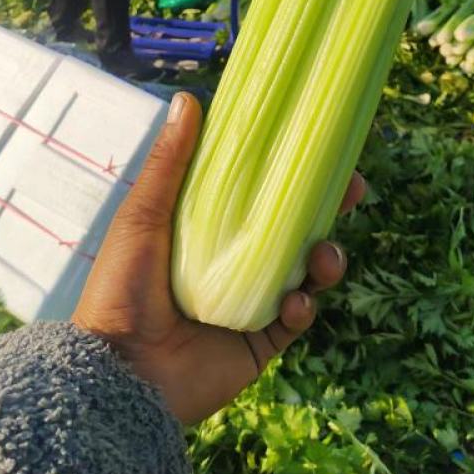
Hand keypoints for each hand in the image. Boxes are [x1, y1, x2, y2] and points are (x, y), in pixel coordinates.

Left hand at [71, 92, 363, 424]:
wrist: (119, 375)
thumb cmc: (121, 288)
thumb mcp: (143, 217)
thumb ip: (170, 163)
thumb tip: (188, 98)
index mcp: (208, 227)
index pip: (261, 191)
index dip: (293, 171)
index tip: (324, 146)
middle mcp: (234, 260)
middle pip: (295, 227)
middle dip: (330, 209)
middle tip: (354, 191)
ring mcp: (250, 300)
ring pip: (307, 271)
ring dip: (326, 259)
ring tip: (324, 258)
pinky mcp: (259, 340)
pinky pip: (297, 317)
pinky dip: (304, 307)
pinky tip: (294, 303)